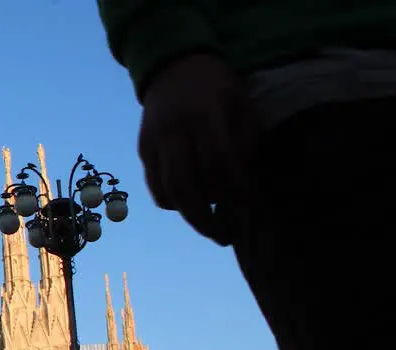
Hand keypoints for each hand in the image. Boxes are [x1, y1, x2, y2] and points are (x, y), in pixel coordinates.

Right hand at [138, 54, 251, 239]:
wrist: (172, 65)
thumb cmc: (217, 86)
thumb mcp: (241, 102)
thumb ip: (246, 140)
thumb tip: (245, 184)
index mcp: (201, 115)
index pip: (217, 163)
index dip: (236, 189)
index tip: (252, 205)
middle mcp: (172, 131)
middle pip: (185, 187)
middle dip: (207, 219)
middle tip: (228, 238)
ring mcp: (153, 143)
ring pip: (167, 193)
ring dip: (191, 215)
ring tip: (213, 224)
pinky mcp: (143, 151)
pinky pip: (157, 187)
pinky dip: (176, 202)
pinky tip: (194, 203)